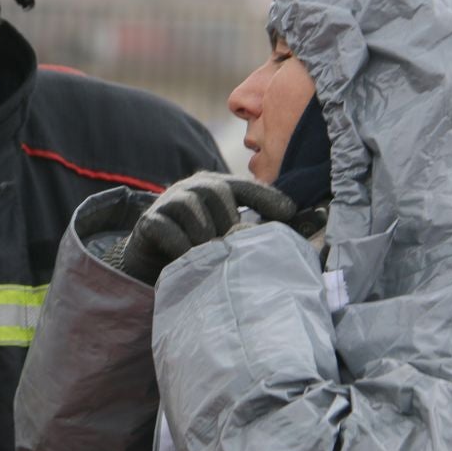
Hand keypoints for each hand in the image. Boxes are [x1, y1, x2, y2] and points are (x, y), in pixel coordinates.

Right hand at [119, 172, 295, 283]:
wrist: (152, 264)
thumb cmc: (197, 249)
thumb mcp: (227, 237)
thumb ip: (255, 230)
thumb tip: (303, 222)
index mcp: (215, 187)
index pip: (243, 186)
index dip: (266, 196)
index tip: (290, 213)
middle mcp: (191, 188)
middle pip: (216, 192)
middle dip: (228, 221)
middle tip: (231, 247)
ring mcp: (168, 202)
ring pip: (192, 207)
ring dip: (204, 236)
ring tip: (209, 256)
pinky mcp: (149, 221)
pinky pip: (168, 228)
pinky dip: (181, 245)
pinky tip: (187, 259)